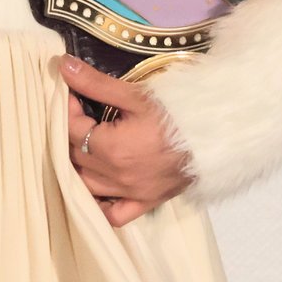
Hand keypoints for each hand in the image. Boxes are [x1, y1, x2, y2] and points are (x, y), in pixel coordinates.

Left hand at [59, 56, 193, 226]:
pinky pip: (115, 214)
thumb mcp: (135, 95)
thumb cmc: (177, 114)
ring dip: (79, 167)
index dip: (67, 111)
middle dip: (72, 135)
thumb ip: (96, 83)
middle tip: (78, 117)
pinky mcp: (147, 203)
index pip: (73, 131)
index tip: (72, 96)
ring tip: (84, 145)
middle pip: (76, 158)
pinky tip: (97, 188)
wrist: (217, 136)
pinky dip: (101, 204)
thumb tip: (64, 66)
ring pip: (87, 186)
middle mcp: (118, 176)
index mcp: (113, 149)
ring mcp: (132, 193)